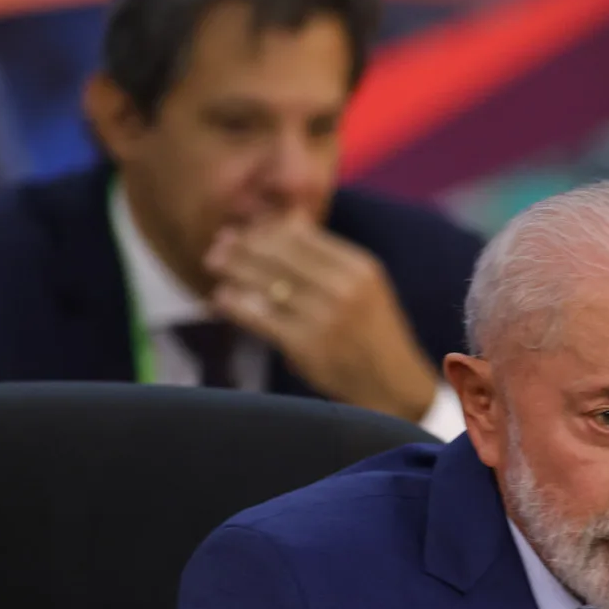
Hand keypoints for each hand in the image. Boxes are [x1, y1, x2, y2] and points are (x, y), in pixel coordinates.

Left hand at [205, 216, 439, 421]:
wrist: (395, 388)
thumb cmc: (373, 336)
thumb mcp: (364, 288)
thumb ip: (329, 258)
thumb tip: (287, 220)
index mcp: (360, 268)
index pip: (303, 236)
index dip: (267, 230)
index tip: (245, 230)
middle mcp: (344, 288)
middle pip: (281, 254)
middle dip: (244, 245)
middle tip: (219, 243)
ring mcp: (325, 317)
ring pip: (267, 282)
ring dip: (235, 268)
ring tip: (213, 262)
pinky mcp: (307, 345)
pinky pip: (261, 317)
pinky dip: (236, 304)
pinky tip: (221, 297)